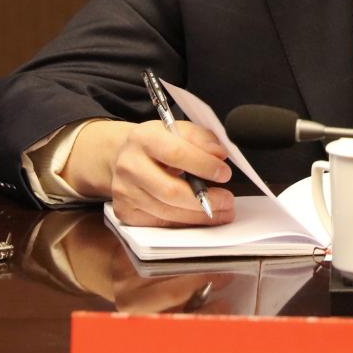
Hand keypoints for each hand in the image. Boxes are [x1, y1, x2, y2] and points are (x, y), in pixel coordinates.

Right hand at [63, 119, 235, 227]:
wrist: (124, 156)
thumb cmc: (158, 143)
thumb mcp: (179, 129)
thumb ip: (201, 138)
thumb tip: (220, 155)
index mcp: (143, 138)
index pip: (176, 153)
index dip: (203, 165)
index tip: (225, 173)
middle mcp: (129, 166)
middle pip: (170, 190)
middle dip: (204, 199)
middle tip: (228, 201)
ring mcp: (124, 192)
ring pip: (167, 212)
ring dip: (198, 215)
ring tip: (222, 211)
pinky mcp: (125, 212)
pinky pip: (159, 223)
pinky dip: (184, 222)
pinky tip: (199, 217)